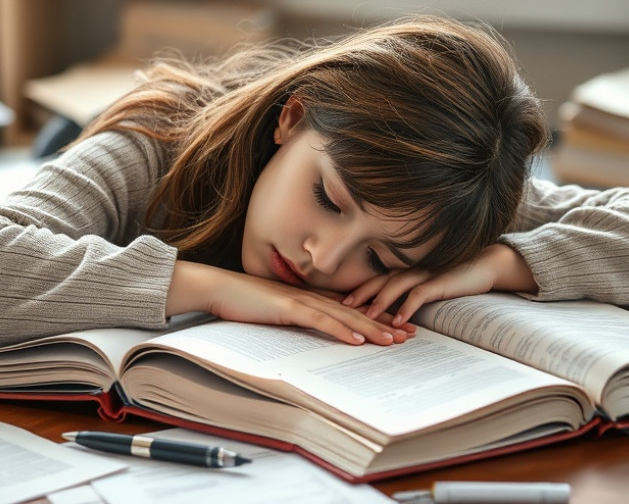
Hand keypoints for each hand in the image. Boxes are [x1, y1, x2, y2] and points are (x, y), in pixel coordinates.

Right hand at [166, 261, 411, 345]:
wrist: (218, 288)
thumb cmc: (243, 301)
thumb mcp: (277, 312)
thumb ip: (297, 317)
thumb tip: (316, 330)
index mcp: (311, 297)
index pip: (351, 310)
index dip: (377, 318)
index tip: (398, 328)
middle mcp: (313, 296)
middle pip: (356, 312)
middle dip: (385, 323)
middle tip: (410, 334)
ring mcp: (302, 300)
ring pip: (345, 317)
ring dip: (371, 329)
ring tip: (394, 340)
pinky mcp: (288, 307)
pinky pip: (320, 320)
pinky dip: (341, 330)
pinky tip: (357, 340)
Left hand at [344, 244, 536, 325]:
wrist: (484, 266)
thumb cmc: (452, 277)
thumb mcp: (426, 285)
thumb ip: (407, 293)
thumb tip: (388, 313)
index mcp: (405, 270)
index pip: (375, 279)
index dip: (358, 289)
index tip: (339, 302)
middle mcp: (411, 269)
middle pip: (379, 280)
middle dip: (360, 294)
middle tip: (342, 308)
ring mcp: (425, 273)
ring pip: (396, 285)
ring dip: (380, 301)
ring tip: (366, 316)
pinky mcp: (440, 281)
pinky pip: (420, 294)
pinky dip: (407, 307)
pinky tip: (398, 320)